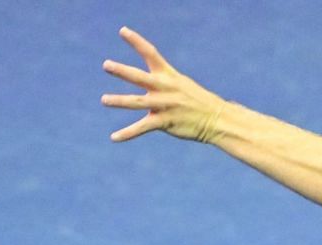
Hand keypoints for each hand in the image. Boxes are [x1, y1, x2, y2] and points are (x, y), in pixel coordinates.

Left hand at [101, 27, 228, 143]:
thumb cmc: (197, 101)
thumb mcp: (181, 84)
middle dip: (122, 71)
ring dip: (119, 101)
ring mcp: (164, 105)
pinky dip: (127, 133)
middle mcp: (165, 88)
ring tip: (104, 100)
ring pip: (137, 102)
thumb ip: (162, 81)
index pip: (151, 53)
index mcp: (168, 75)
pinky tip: (114, 137)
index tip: (122, 31)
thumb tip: (146, 80)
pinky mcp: (165, 122)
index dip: (136, 41)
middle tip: (106, 65)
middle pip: (139, 77)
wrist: (217, 119)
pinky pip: (142, 127)